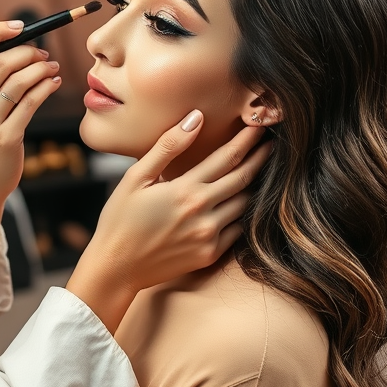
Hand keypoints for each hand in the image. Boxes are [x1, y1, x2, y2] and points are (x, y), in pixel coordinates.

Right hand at [0, 20, 61, 196]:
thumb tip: (14, 41)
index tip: (18, 26)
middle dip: (27, 52)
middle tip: (42, 52)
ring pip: (18, 82)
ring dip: (41, 68)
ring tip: (51, 67)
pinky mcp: (5, 139)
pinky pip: (31, 102)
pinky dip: (46, 87)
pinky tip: (53, 82)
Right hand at [66, 111, 270, 331]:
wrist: (116, 267)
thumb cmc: (119, 219)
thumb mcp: (135, 177)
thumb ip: (168, 147)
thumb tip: (196, 118)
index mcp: (185, 190)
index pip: (227, 158)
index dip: (247, 140)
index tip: (259, 127)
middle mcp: (203, 213)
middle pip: (244, 179)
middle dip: (260, 158)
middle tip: (270, 143)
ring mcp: (209, 237)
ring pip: (244, 205)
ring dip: (253, 186)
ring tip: (256, 170)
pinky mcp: (210, 255)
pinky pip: (237, 230)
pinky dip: (241, 214)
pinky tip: (239, 203)